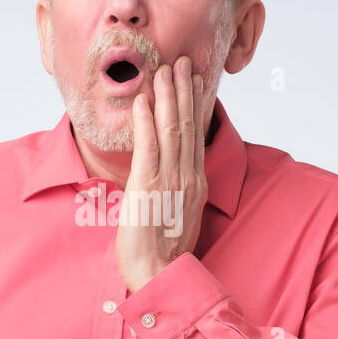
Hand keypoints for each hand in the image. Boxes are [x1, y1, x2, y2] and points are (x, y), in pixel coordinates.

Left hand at [115, 56, 207, 292]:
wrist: (161, 276)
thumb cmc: (165, 254)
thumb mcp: (179, 217)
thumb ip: (178, 192)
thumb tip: (172, 177)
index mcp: (194, 184)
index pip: (194, 136)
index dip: (194, 105)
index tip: (194, 81)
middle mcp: (186, 177)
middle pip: (186, 125)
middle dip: (183, 91)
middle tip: (182, 62)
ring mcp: (169, 180)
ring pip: (171, 129)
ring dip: (167, 96)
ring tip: (165, 70)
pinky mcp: (149, 186)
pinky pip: (148, 146)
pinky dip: (145, 120)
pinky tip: (143, 99)